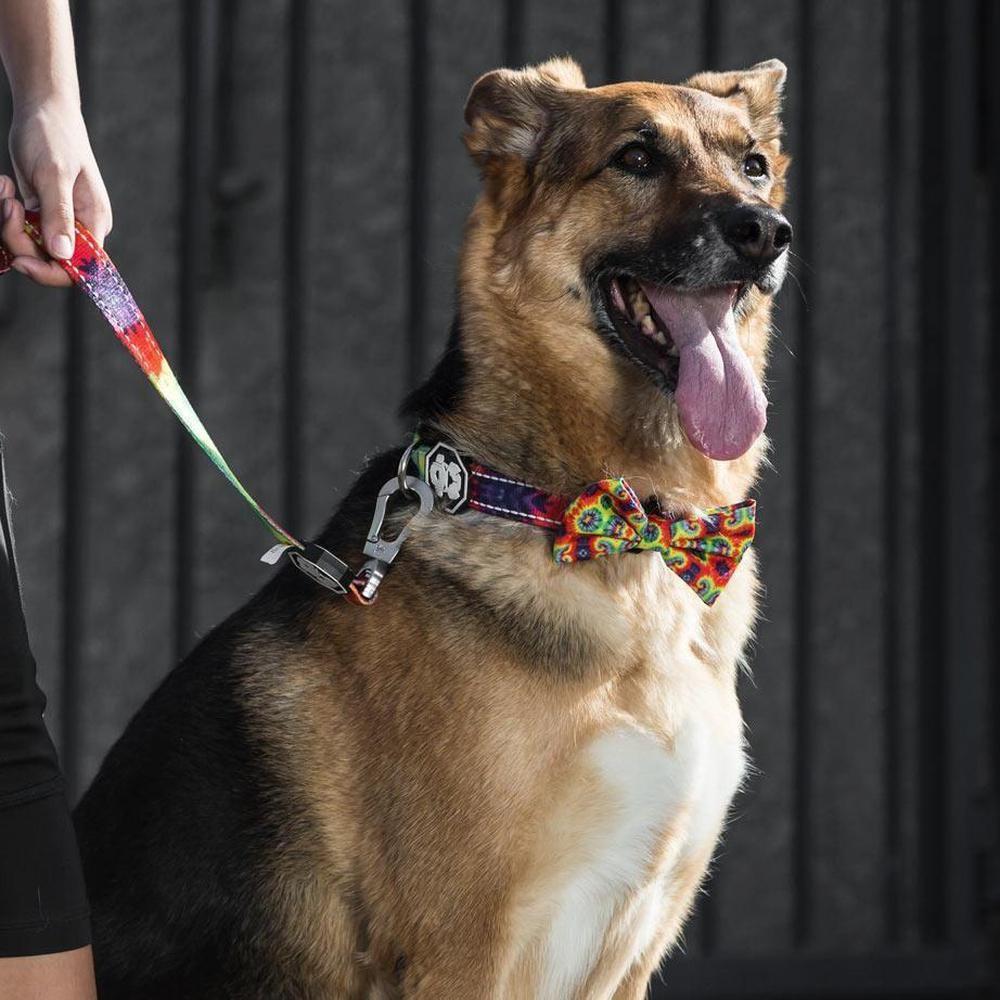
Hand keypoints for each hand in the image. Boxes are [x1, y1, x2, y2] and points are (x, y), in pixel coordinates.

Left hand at [3, 97, 110, 285]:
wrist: (43, 109)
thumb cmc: (54, 136)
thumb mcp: (54, 175)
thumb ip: (59, 216)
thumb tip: (63, 255)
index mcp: (94, 223)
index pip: (80, 268)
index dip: (52, 272)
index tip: (21, 261)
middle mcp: (80, 227)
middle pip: (49, 259)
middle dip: (20, 240)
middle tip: (7, 204)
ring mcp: (59, 221)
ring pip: (31, 245)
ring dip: (9, 224)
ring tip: (5, 189)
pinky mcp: (41, 212)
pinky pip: (21, 228)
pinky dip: (6, 213)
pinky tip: (6, 186)